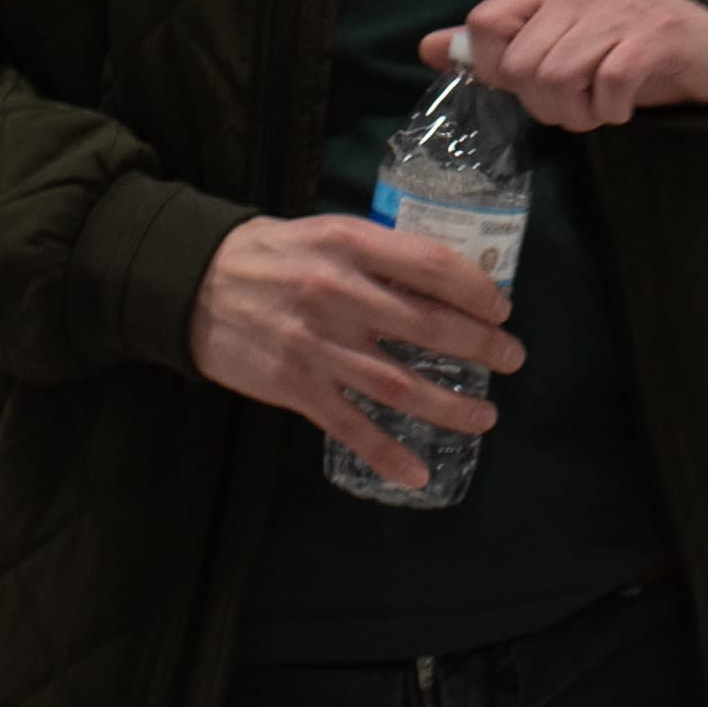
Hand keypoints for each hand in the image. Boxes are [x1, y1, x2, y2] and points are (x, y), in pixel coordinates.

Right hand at [188, 213, 520, 487]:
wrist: (195, 285)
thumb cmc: (273, 255)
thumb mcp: (329, 233)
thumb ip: (381, 254)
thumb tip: (447, 280)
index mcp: (351, 245)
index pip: (432, 266)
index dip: (476, 290)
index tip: (501, 309)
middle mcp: (340, 294)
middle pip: (427, 327)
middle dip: (480, 347)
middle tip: (512, 359)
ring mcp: (318, 346)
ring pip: (399, 384)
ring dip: (449, 406)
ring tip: (486, 418)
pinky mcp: (295, 388)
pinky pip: (351, 427)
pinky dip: (386, 454)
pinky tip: (418, 473)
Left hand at [427, 0, 707, 131]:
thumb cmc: (623, 41)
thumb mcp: (555, 35)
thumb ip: (494, 44)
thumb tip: (428, 48)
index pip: (485, 23)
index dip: (496, 69)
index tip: (527, 83)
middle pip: (522, 66)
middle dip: (543, 104)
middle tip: (573, 105)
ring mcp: (619, 9)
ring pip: (560, 80)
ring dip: (578, 113)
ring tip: (597, 108)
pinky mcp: (654, 36)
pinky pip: (609, 87)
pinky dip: (612, 110)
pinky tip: (622, 106)